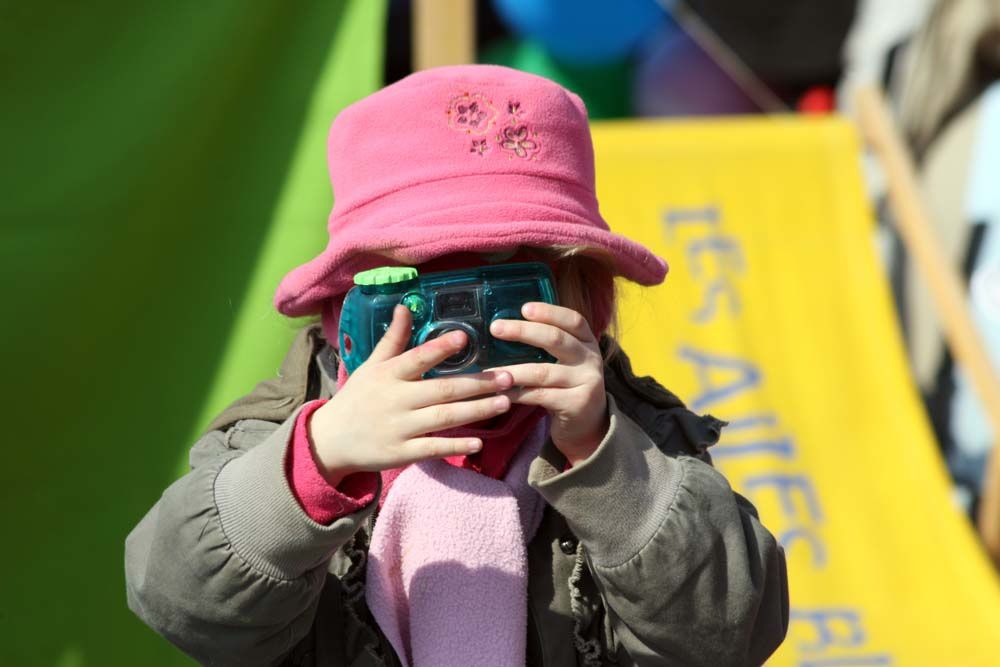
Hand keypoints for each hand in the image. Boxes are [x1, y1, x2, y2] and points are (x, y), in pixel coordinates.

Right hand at [308, 305, 514, 485]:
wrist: (330, 440)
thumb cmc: (358, 397)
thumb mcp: (372, 366)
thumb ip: (393, 339)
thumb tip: (406, 305)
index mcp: (389, 375)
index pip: (417, 358)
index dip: (440, 348)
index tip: (464, 337)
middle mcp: (395, 400)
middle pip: (441, 390)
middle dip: (477, 384)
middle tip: (508, 377)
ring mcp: (398, 428)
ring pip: (443, 418)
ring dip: (475, 411)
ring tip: (504, 403)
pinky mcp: (400, 453)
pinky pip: (432, 449)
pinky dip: (455, 446)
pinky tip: (478, 442)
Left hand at [490, 302, 609, 465]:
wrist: (587, 425)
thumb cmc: (566, 386)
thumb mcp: (565, 361)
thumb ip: (546, 345)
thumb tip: (506, 327)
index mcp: (587, 342)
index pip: (573, 320)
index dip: (549, 312)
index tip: (524, 308)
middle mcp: (591, 359)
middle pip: (556, 339)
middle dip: (523, 331)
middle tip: (496, 328)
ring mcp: (587, 382)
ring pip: (543, 372)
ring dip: (513, 370)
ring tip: (488, 371)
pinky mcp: (577, 404)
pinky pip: (540, 396)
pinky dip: (518, 394)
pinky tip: (501, 393)